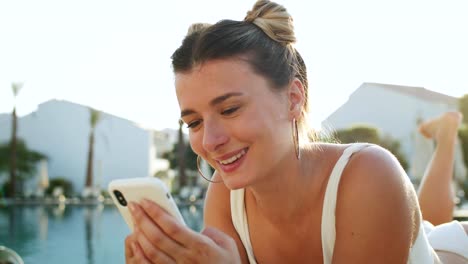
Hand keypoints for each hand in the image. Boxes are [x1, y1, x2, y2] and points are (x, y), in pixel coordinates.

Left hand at [124, 199, 240, 263]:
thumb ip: (210, 232)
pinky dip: (140, 255)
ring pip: (152, 252)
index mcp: (201, 246)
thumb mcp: (227, 244)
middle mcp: (187, 259)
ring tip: (134, 220)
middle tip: (133, 206)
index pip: (172, 227)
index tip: (145, 200)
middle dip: (142, 219)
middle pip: (158, 238)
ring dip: (139, 235)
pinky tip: (135, 243)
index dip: (156, 213)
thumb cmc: (228, 262)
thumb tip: (195, 228)